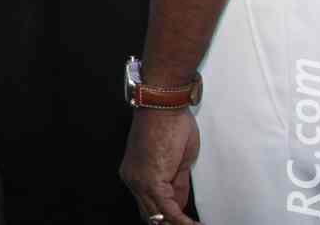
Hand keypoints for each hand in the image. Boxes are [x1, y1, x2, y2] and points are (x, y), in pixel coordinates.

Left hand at [120, 108, 199, 223]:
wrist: (162, 105)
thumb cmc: (169, 124)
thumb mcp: (177, 162)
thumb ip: (176, 186)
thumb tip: (180, 206)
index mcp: (135, 174)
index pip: (151, 207)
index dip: (169, 219)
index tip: (187, 222)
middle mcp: (132, 180)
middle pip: (151, 216)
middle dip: (171, 224)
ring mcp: (139, 181)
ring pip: (157, 216)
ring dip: (178, 224)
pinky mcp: (151, 181)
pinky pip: (168, 211)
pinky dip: (183, 221)